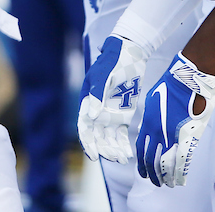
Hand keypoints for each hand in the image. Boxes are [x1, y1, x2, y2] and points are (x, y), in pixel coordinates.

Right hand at [78, 35, 149, 163]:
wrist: (130, 54)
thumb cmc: (112, 62)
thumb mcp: (103, 76)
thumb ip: (97, 95)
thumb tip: (92, 116)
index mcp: (87, 104)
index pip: (85, 128)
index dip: (87, 143)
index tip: (93, 155)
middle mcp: (97, 113)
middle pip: (97, 137)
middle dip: (104, 149)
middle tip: (112, 157)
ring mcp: (110, 116)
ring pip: (109, 139)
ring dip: (114, 150)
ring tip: (122, 159)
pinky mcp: (123, 116)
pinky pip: (121, 135)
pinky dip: (123, 145)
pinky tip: (127, 154)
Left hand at [136, 53, 214, 186]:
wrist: (188, 78)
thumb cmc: (173, 83)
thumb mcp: (153, 99)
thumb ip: (150, 115)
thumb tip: (148, 126)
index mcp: (148, 122)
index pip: (141, 149)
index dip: (142, 163)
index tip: (143, 172)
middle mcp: (157, 131)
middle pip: (151, 160)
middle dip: (152, 174)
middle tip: (155, 182)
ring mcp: (173, 135)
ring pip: (166, 163)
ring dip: (166, 176)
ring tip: (167, 184)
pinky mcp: (188, 135)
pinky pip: (182, 159)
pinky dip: (180, 172)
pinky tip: (179, 180)